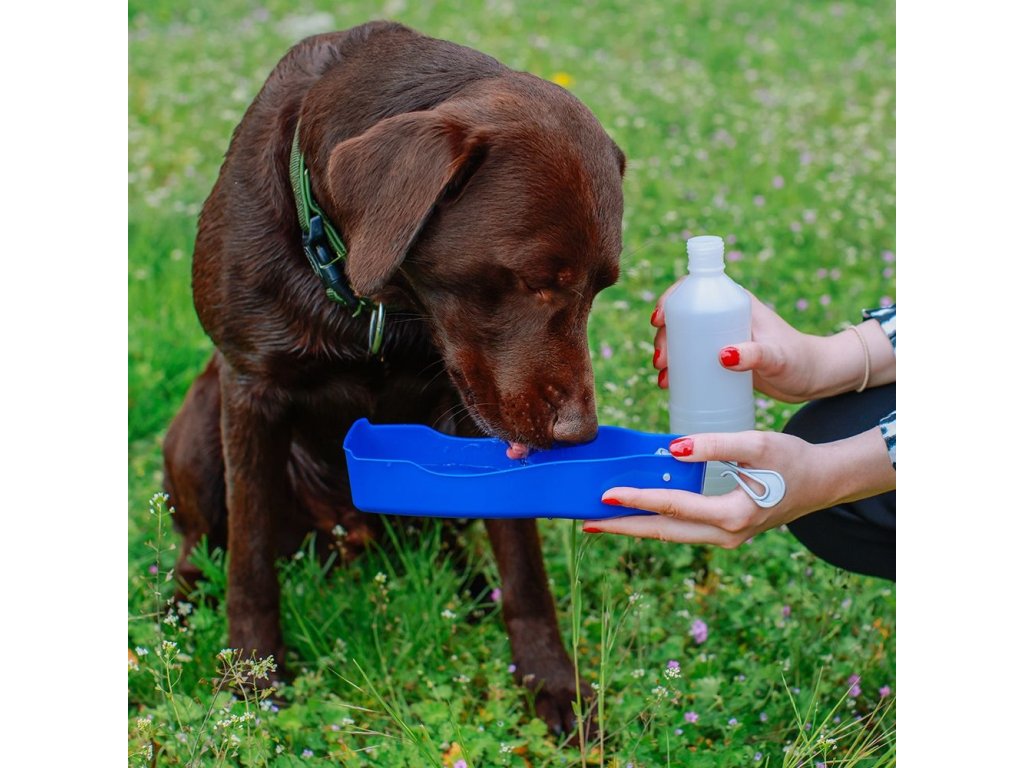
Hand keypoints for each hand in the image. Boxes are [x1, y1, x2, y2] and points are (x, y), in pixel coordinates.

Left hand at [583, 427, 893, 545]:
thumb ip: (716, 444)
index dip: (637, 500)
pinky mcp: (725, 532)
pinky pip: (682, 529)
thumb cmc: (793, 460)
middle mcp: (725, 536)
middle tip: (586, 522)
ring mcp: (725, 538)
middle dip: (624, 527)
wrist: (823, 482)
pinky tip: (637, 511)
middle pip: (663, 533)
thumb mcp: (758, 444)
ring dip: (636, 527)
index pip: (673, 508)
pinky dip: (657, 521)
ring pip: (671, 535)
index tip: (605, 494)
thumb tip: (673, 449)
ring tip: (601, 520)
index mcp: (731, 516)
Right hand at [651, 283, 891, 400]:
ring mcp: (722, 336)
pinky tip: (670, 384)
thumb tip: (722, 355)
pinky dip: (678, 368)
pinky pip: (692, 357)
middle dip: (665, 336)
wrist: (814, 379)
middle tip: (662, 361)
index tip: (659, 321)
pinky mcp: (723, 357)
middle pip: (683, 316)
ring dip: (668, 353)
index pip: (696, 287)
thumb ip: (754, 355)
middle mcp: (726, 316)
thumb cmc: (800, 361)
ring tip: (663, 378)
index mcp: (737, 302)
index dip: (671, 298)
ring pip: (684, 338)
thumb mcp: (777, 357)